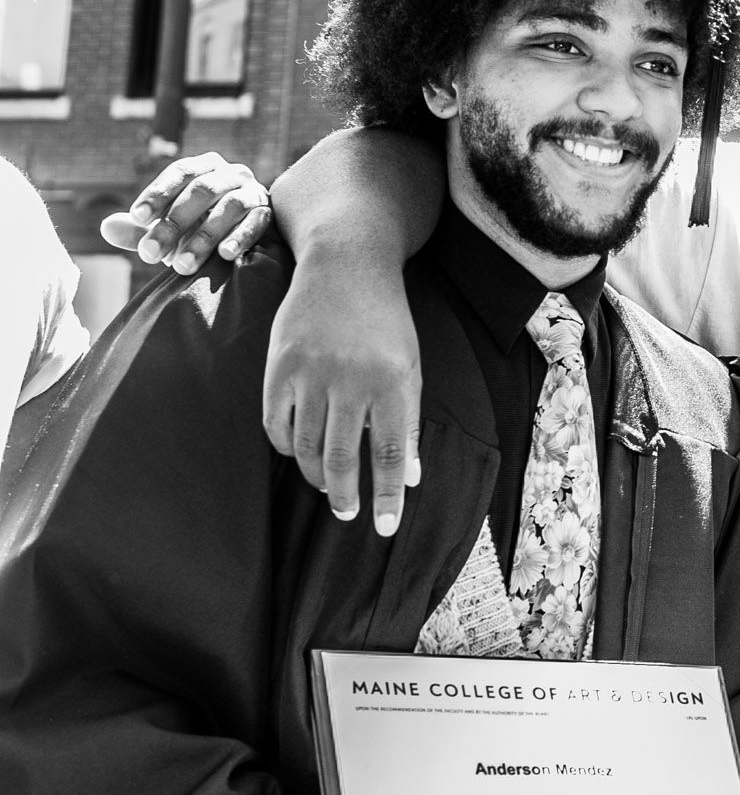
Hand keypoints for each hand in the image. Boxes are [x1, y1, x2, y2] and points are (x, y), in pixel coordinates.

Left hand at [102, 152, 271, 271]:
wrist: (248, 239)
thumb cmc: (201, 229)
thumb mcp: (169, 230)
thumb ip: (140, 230)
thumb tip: (105, 228)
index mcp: (204, 167)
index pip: (179, 173)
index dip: (157, 193)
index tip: (136, 218)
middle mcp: (231, 172)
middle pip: (200, 191)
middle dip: (173, 224)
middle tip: (150, 254)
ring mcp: (253, 191)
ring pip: (228, 207)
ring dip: (203, 237)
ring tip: (181, 267)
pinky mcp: (269, 214)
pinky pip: (255, 223)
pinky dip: (240, 238)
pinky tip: (225, 256)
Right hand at [264, 251, 421, 534]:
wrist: (347, 266)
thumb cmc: (386, 322)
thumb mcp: (410, 367)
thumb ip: (407, 422)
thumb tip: (408, 477)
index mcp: (392, 383)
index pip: (388, 456)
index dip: (386, 497)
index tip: (384, 528)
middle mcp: (349, 381)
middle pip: (340, 458)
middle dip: (345, 495)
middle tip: (348, 514)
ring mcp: (309, 373)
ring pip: (304, 447)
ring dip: (314, 476)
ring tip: (327, 489)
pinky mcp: (278, 366)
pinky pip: (275, 423)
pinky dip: (285, 446)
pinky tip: (297, 453)